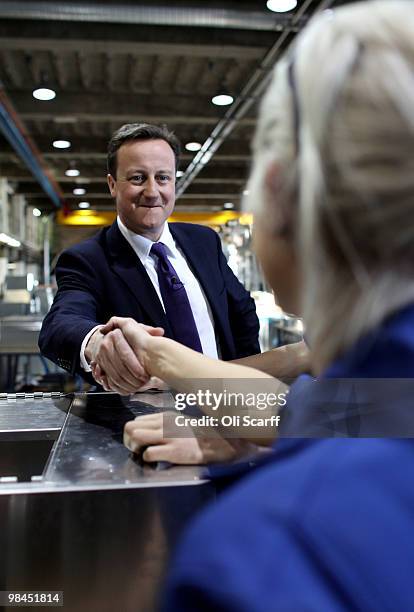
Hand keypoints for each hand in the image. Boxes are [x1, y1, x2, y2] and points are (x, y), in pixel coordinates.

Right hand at [89, 318, 163, 394]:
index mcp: (114, 335)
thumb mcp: (136, 329)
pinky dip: (119, 388)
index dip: (136, 368)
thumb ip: (148, 330)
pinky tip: (129, 389)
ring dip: (127, 385)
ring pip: (114, 376)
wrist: (108, 340)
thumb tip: (159, 332)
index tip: (145, 375)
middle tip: (144, 383)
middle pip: (120, 368)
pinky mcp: (99, 366)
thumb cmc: (125, 336)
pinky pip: (108, 381)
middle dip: (133, 379)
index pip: (125, 355)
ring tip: (139, 387)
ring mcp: (100, 357)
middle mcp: (105, 346)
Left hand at [124, 412, 256, 464]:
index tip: (138, 443)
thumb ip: (164, 425)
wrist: (220, 442)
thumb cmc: (200, 435)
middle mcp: (164, 424)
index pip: (136, 421)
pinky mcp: (174, 451)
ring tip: (143, 455)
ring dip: (135, 449)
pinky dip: (147, 460)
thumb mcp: (180, 423)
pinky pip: (148, 454)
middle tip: (137, 451)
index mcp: (165, 417)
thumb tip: (147, 431)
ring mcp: (168, 437)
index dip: (133, 434)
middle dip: (128, 441)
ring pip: (135, 438)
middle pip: (130, 427)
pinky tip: (155, 461)